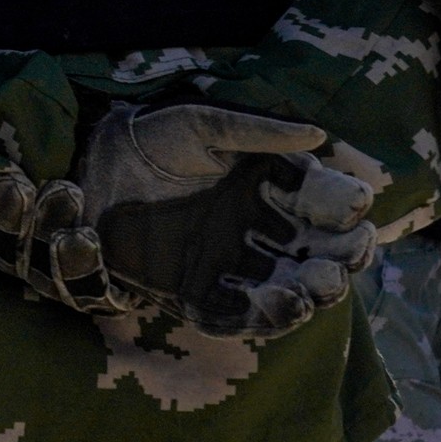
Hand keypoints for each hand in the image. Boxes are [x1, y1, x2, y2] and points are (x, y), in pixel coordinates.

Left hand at [0, 102, 375, 337]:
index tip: (350, 207)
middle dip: (339, 260)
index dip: (346, 210)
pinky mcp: (196, 292)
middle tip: (340, 258)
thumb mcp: (201, 125)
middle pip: (321, 256)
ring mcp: (233, 265)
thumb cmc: (150, 137)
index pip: (329, 206)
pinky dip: (259, 316)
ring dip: (308, 295)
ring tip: (311, 286)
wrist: (89, 167)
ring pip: (289, 292)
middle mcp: (263, 230)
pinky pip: (235, 315)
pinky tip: (271, 302)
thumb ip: (255, 131)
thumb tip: (319, 134)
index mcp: (275, 187)